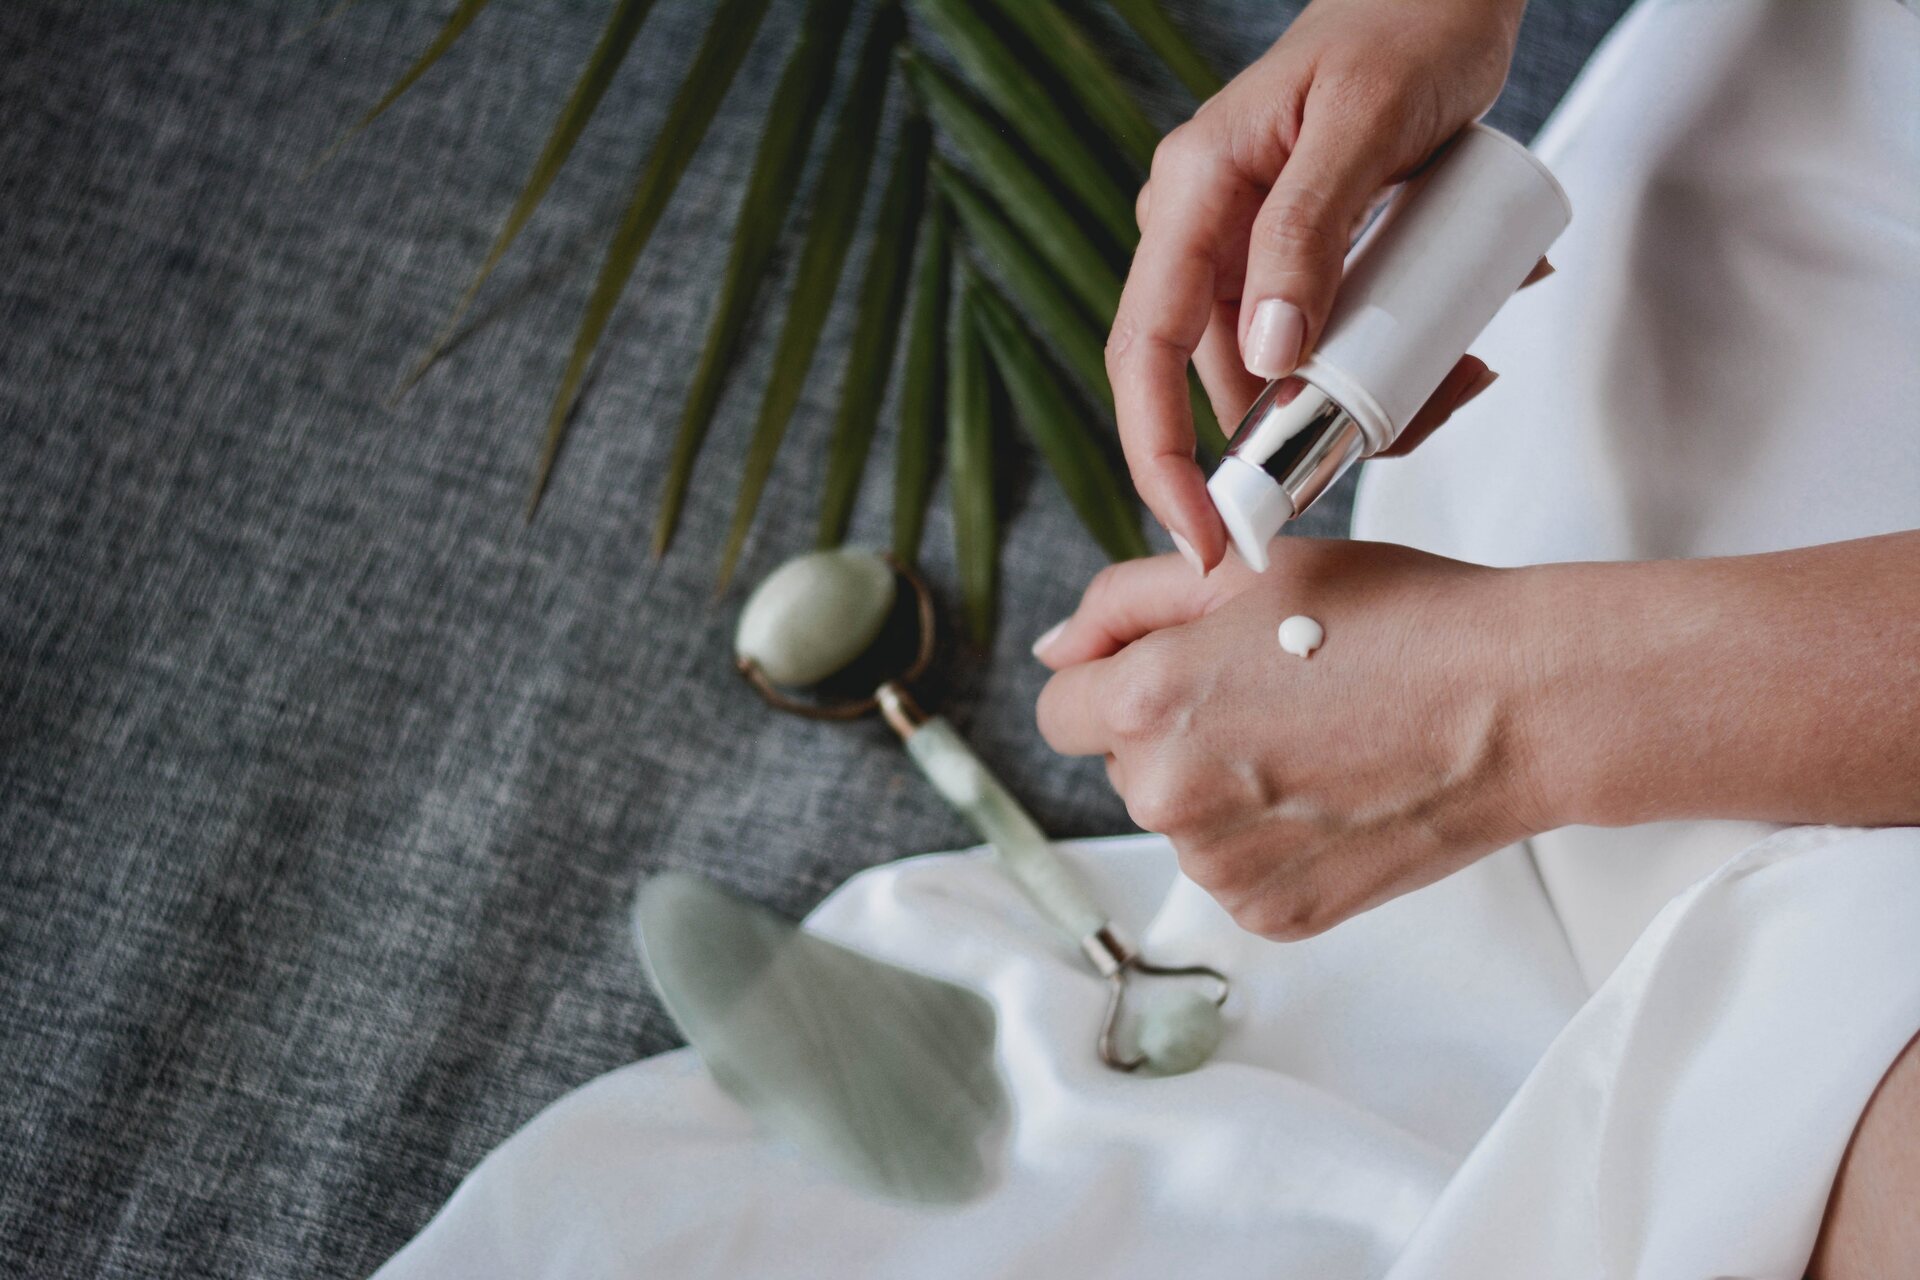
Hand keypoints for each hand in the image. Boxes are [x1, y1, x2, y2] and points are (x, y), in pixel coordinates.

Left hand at [1032, 540, 1553, 939]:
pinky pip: (1238, 868)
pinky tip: (1338, 790)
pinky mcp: (1274, 914)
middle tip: (1280, 691)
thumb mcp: (1247, 569)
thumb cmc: (1398, 619)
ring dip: (1225, 785)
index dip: (1115, 676)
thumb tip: (1055, 651)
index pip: (1063, 708)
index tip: (1180, 665)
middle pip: (1124, 764)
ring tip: (1323, 738)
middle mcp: (1166, 799)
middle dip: (1177, 728)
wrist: (1519, 704)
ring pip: (1183, 820)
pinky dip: (1273, 838)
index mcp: (1146, 705)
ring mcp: (1221, 869)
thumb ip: (1124, 603)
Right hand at [1109, 0, 1528, 571]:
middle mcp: (1201, 230)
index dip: (1158, 456)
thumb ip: (1307, 234)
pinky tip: (1453, 348)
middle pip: (1214, 381)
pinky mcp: (1296, 260)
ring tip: (1457, 371)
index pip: (1143, 352)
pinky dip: (1381, 365)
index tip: (1203, 534)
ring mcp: (1245, 249)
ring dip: (1360, 400)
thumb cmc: (1407, 30)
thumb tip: (1269, 360)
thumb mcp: (1363, 128)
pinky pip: (1321, 342)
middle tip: (1386, 445)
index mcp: (1191, 195)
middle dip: (1292, 438)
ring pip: (1279, 373)